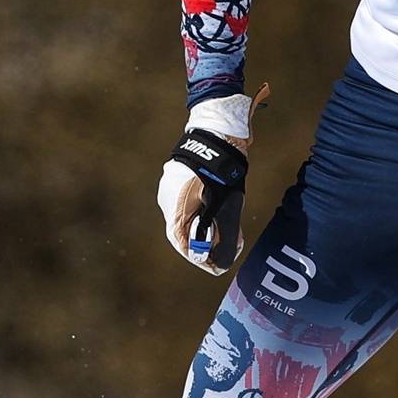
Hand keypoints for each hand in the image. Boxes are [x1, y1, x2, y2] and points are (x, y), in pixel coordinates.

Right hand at [157, 123, 249, 273]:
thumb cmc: (222, 166)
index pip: (180, 240)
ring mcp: (170, 186)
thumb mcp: (225, 199)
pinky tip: (216, 218)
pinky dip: (199, 214)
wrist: (217, 130)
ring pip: (183, 216)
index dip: (197, 256)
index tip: (214, 267)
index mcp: (176, 203)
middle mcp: (168, 197)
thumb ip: (223, 225)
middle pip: (181, 230)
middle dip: (200, 246)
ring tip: (222, 240)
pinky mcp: (178, 179)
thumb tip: (229, 248)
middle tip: (219, 257)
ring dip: (200, 230)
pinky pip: (185, 203)